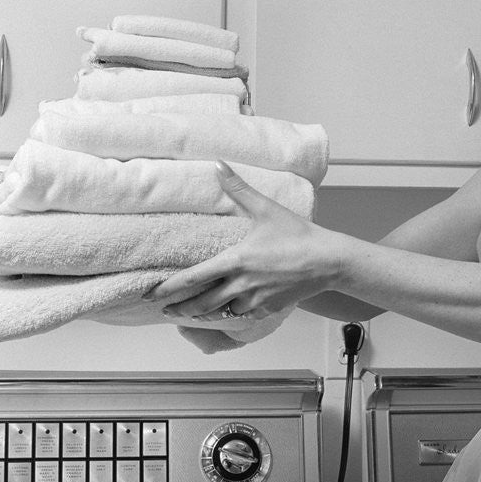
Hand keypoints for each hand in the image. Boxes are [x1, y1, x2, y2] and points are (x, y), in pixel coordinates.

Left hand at [144, 161, 341, 322]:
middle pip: (201, 303)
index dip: (168, 288)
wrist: (329, 260)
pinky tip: (226, 313)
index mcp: (235, 260)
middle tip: (165, 310)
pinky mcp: (268, 310)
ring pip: (221, 313)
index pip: (193, 279)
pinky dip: (231, 315)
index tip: (151, 294)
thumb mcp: (266, 209)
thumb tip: (219, 165)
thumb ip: (238, 188)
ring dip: (203, 314)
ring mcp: (255, 300)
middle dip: (180, 309)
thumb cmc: (298, 234)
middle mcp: (241, 284)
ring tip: (189, 314)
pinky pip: (243, 316)